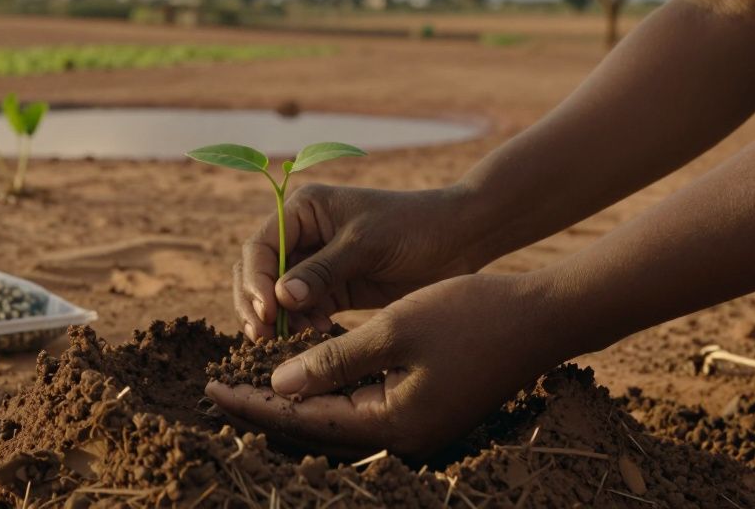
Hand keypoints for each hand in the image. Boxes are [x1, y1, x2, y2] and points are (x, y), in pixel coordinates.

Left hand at [208, 272, 568, 457]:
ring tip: (248, 386)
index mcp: (392, 426)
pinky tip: (303, 376)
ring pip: (337, 422)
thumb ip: (332, 360)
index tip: (212, 387)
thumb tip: (277, 385)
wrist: (542, 318)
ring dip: (294, 403)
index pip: (303, 421)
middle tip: (217, 390)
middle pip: (315, 431)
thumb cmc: (470, 316)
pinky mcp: (425, 411)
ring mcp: (416, 428)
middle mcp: (402, 439)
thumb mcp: (393, 329)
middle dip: (265, 410)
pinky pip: (362, 409)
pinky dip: (329, 393)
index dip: (253, 403)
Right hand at [234, 183, 485, 339]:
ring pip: (277, 297)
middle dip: (257, 304)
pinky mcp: (334, 290)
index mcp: (304, 210)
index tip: (267, 312)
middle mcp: (303, 235)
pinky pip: (304, 311)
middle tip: (265, 337)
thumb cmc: (414, 227)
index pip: (261, 247)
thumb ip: (323, 270)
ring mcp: (317, 264)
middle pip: (260, 273)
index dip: (257, 280)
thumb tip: (280, 299)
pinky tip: (318, 334)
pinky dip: (302, 326)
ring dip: (279, 320)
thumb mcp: (366, 243)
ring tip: (295, 339)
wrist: (459, 240)